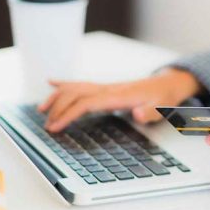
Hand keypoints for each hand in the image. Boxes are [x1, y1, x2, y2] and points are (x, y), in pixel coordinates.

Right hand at [39, 69, 200, 131]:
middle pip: (76, 95)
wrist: (167, 85)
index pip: (87, 103)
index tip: (55, 126)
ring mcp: (106, 87)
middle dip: (58, 109)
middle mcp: (108, 89)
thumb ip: (150, 112)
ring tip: (41, 110)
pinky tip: (52, 83)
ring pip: (75, 88)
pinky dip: (65, 83)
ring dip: (57, 97)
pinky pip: (82, 84)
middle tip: (47, 126)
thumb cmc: (164, 98)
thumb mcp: (163, 108)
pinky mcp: (105, 88)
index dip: (69, 114)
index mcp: (118, 96)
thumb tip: (136, 113)